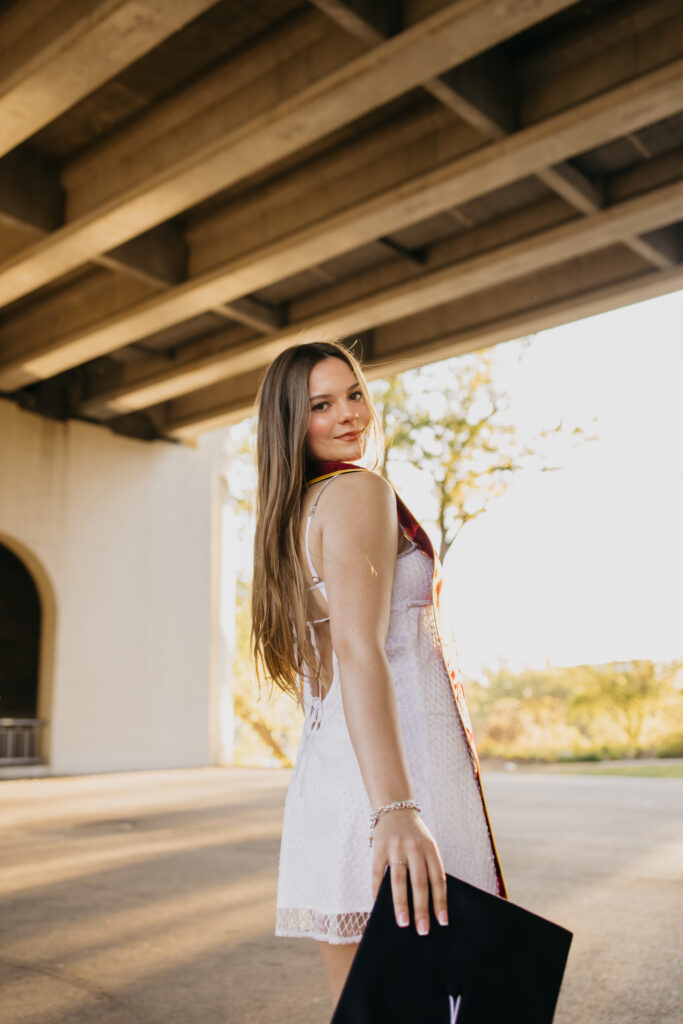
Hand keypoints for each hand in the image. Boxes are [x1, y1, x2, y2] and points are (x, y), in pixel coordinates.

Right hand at [370, 808, 448, 934]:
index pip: (438, 879)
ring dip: (401, 904)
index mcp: (430, 848)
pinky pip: (377, 874)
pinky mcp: (379, 848)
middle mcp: (414, 848)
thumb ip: (428, 867)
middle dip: (422, 908)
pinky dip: (377, 891)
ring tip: (403, 923)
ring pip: (399, 880)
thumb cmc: (414, 834)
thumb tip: (428, 903)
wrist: (394, 807)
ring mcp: (395, 848)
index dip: (441, 901)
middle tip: (423, 930)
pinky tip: (377, 905)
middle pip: (419, 883)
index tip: (443, 921)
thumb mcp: (426, 845)